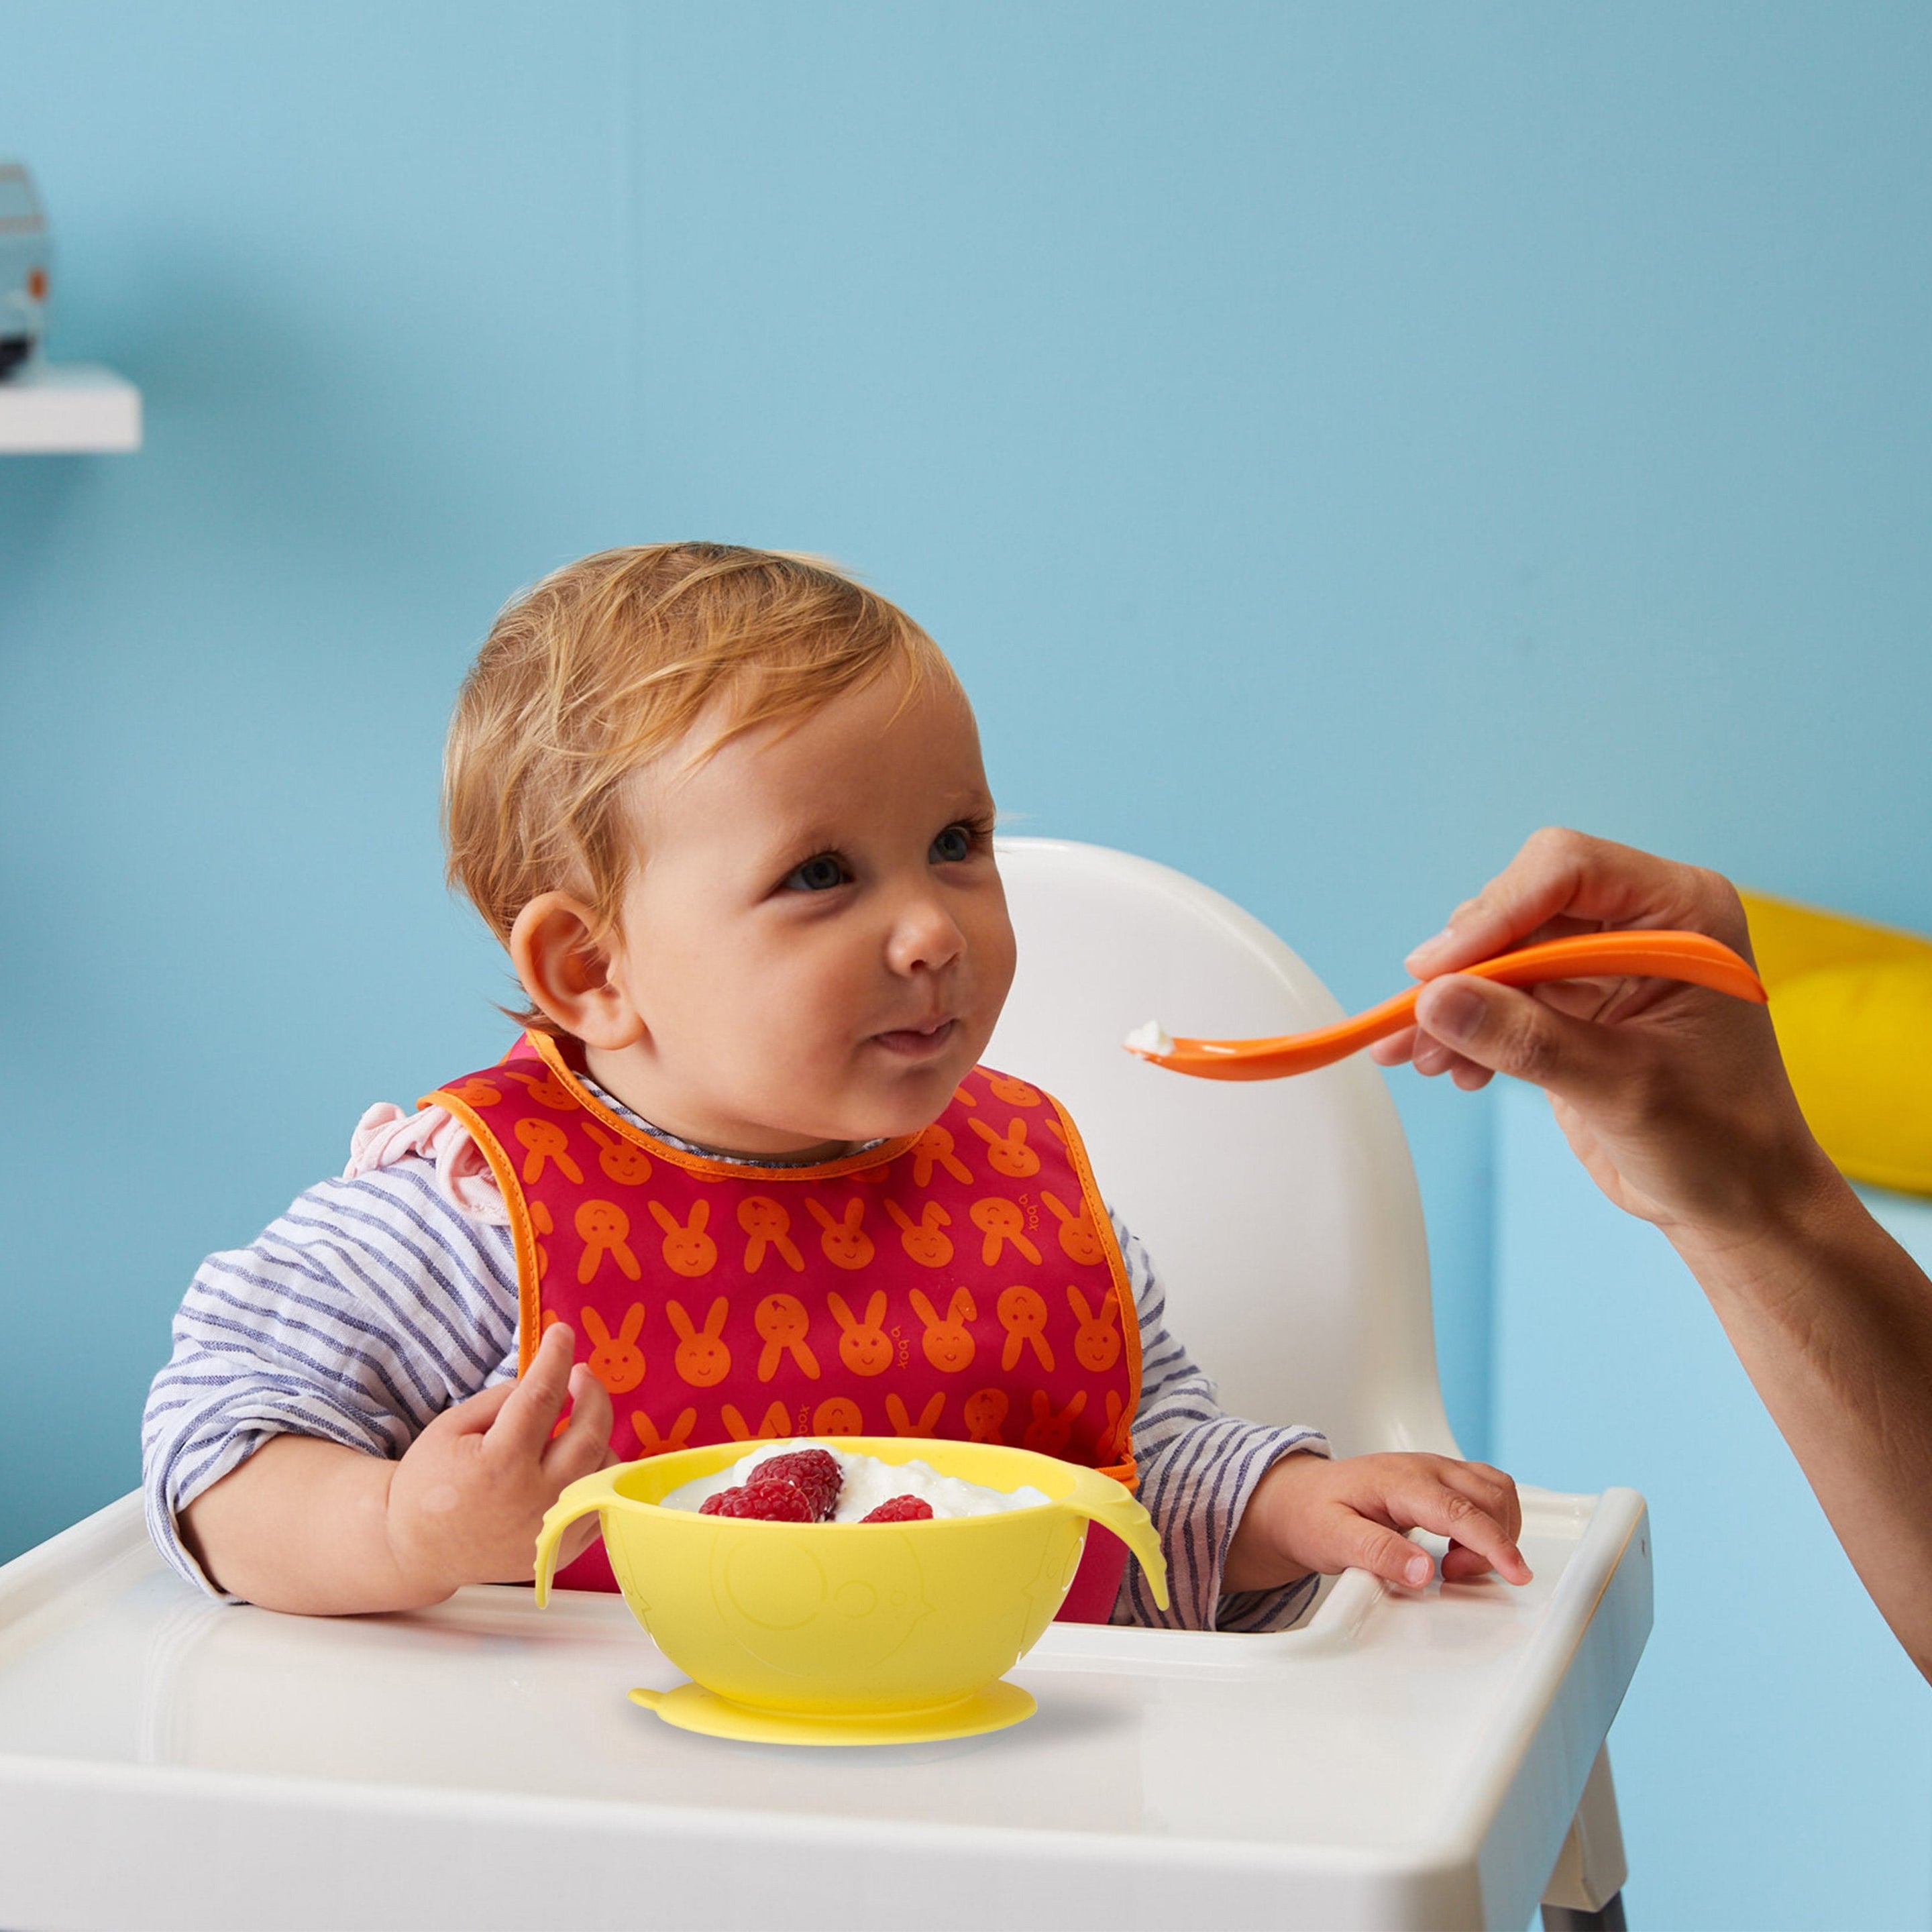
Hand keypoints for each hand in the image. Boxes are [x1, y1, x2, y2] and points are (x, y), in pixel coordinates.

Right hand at [384, 1321, 614, 1598]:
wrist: (419, 1551)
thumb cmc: (430, 1483)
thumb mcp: (449, 1428)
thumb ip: (498, 1400)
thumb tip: (541, 1379)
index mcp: (499, 1463)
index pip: (542, 1396)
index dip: (555, 1357)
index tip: (563, 1332)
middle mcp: (534, 1498)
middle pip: (589, 1432)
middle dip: (592, 1392)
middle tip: (581, 1374)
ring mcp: (552, 1528)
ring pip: (604, 1467)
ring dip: (596, 1435)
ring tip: (574, 1421)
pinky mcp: (563, 1550)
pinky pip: (602, 1501)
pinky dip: (598, 1473)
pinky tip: (579, 1457)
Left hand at [1225, 1450, 1530, 1592]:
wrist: (1299, 1497)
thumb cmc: (1313, 1514)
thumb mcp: (1334, 1539)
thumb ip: (1379, 1554)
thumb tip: (1422, 1572)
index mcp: (1401, 1481)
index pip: (1462, 1512)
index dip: (1494, 1545)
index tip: (1517, 1573)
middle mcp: (1425, 1468)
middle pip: (1490, 1498)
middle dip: (1492, 1544)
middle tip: (1452, 1574)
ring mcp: (1436, 1470)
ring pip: (1496, 1490)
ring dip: (1497, 1529)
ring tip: (1456, 1561)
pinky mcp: (1441, 1479)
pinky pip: (1487, 1491)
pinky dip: (1492, 1520)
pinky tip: (1463, 1545)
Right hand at [1370, 826, 1834, 1251]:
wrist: (1738, 1201)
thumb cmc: (1720, 1141)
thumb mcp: (1623, 1088)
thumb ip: (1528, 1040)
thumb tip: (1436, 1001)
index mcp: (1682, 914)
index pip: (1568, 870)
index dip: (1495, 913)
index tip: (1438, 970)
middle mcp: (1642, 923)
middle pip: (1522, 906)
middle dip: (1465, 964)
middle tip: (1416, 1018)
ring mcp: (1605, 962)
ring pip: (1501, 952)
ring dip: (1455, 1002)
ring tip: (1418, 1056)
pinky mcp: (1576, 1003)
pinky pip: (1502, 995)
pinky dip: (1468, 1028)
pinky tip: (1451, 1068)